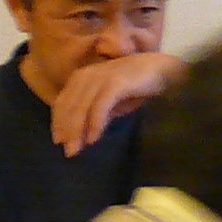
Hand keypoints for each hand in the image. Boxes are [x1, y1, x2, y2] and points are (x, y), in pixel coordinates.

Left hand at [49, 49, 178, 155]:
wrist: (163, 69)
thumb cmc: (138, 85)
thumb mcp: (112, 102)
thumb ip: (97, 113)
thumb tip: (84, 134)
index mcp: (81, 78)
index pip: (63, 102)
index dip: (58, 122)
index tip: (58, 141)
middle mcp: (86, 76)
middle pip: (69, 106)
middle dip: (66, 131)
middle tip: (67, 152)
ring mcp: (100, 79)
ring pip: (81, 107)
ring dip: (77, 130)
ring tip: (76, 149)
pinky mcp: (114, 83)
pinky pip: (100, 107)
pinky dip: (95, 124)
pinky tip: (94, 139)